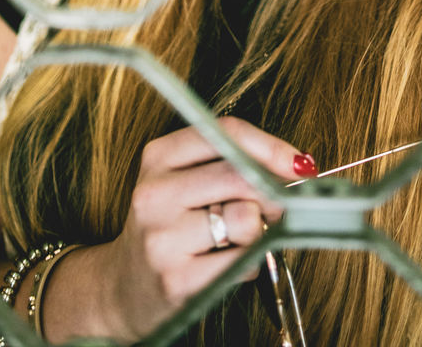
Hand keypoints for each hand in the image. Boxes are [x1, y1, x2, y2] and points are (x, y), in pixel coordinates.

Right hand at [95, 116, 313, 343]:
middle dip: (273, 191)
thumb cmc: (170, 226)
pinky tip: (229, 263)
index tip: (298, 163)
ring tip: (239, 238)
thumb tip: (297, 165)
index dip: (271, 146)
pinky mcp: (176, 281)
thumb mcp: (184, 180)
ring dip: (258, 231)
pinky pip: (242, 262)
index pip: (226, 133)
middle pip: (240, 175)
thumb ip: (232, 164)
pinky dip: (249, 263)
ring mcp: (162, 239)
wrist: (123, 288)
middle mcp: (154, 193)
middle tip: (279, 206)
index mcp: (158, 157)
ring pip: (245, 219)